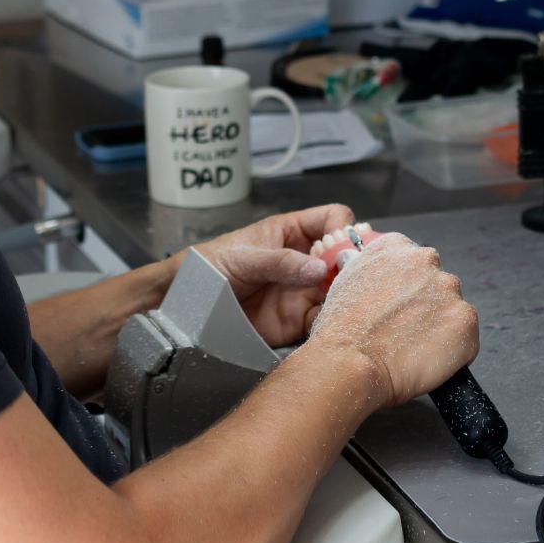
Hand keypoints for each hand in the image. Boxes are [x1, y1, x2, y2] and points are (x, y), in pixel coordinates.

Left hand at [191, 203, 355, 346]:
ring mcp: (305, 290)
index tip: (341, 247)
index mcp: (293, 232)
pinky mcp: (299, 320)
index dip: (343, 228)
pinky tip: (332, 323)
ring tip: (346, 302)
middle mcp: (306, 259)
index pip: (332, 218)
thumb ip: (280, 261)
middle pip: (345, 255)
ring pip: (342, 289)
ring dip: (349, 295)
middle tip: (351, 278)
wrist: (189, 304)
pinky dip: (334, 322)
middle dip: (354, 264)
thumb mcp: (244, 257)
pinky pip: (326, 320)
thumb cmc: (212, 266)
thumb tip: (318, 268)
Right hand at [308, 233, 477, 408]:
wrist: (351, 361)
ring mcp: (449, 289)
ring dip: (440, 325)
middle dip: (426, 305)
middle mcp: (426, 260)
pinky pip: (465, 336)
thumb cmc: (342, 330)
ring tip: (414, 347)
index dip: (406, 287)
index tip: (398, 305)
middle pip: (436, 283)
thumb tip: (367, 271)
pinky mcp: (466, 319)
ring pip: (452, 308)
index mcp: (396, 247)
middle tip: (405, 330)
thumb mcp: (344, 282)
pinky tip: (427, 358)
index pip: (413, 260)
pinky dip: (453, 349)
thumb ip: (366, 269)